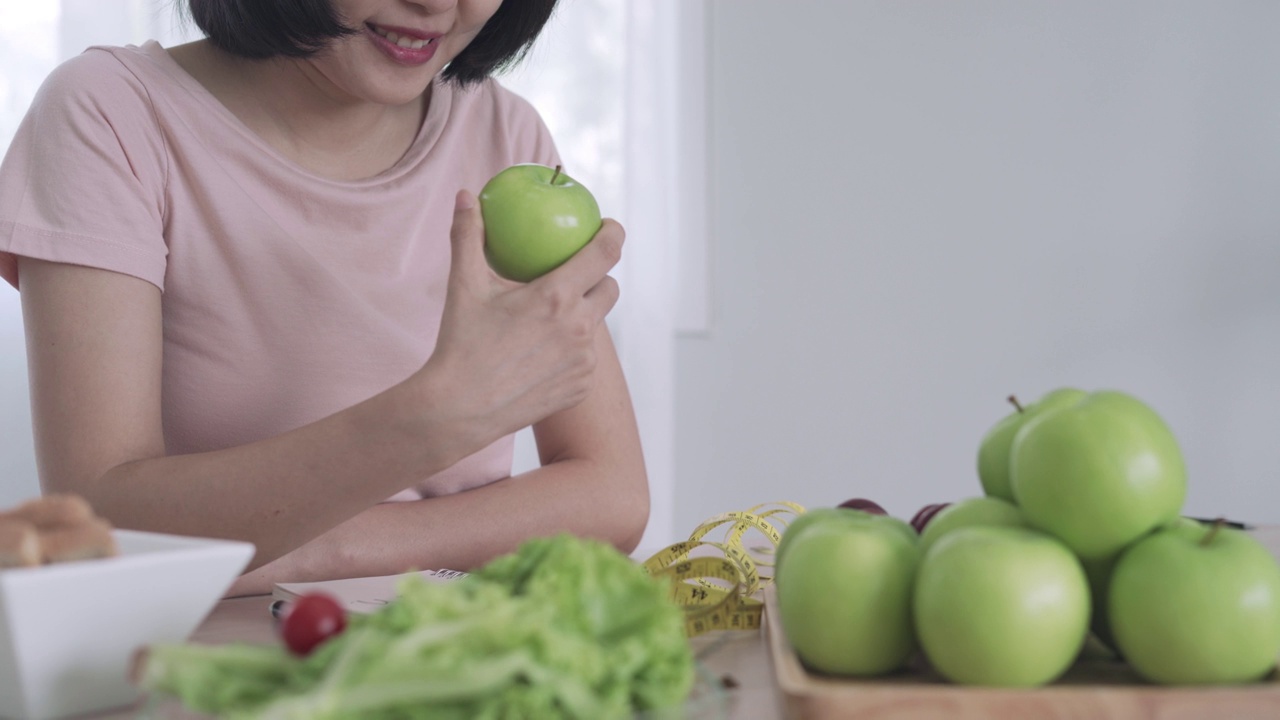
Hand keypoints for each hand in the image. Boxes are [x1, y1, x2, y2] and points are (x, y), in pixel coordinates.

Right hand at [421, 189, 622, 446]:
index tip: (608, 227)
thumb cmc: (461, 344)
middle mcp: (579, 328)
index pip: (605, 253)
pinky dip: (571, 350)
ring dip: (581, 316)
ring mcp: (584, 361)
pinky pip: (586, 359)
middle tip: (576, 275)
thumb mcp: (464, 287)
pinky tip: (544, 353)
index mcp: (557, 297)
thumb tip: (466, 196)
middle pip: (610, 289)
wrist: (459, 409)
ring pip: (596, 326)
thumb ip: (468, 236)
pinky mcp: (581, 386)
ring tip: (552, 318)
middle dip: (599, 277)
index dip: (613, 234)